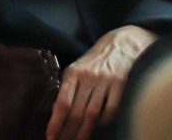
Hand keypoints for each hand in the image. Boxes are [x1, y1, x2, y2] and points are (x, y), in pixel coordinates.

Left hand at [46, 25, 156, 139]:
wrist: (121, 43)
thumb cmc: (96, 60)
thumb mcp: (78, 68)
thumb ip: (70, 88)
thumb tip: (58, 113)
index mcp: (73, 73)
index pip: (62, 102)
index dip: (56, 122)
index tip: (50, 137)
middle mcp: (87, 77)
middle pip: (76, 111)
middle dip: (68, 132)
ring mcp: (104, 81)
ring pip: (92, 113)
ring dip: (84, 132)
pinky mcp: (121, 84)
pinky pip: (111, 109)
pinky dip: (104, 121)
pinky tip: (99, 127)